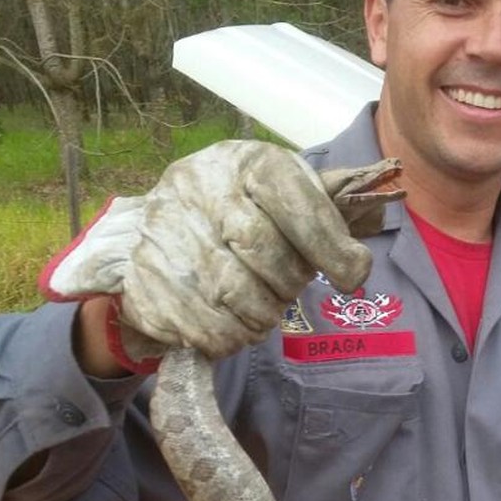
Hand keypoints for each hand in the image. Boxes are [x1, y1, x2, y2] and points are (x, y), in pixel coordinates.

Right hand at [41, 142, 401, 368]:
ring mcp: (163, 229)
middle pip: (262, 251)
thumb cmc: (247, 210)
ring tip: (263, 313)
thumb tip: (359, 265)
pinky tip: (234, 330)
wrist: (166, 222)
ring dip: (259, 317)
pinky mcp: (141, 274)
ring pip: (230, 293)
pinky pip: (197, 323)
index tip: (351, 277)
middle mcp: (197, 186)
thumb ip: (326, 218)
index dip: (329, 244)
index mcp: (244, 162)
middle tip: (288, 290)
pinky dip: (226, 338)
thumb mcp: (287, 195)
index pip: (294, 201)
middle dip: (288, 282)